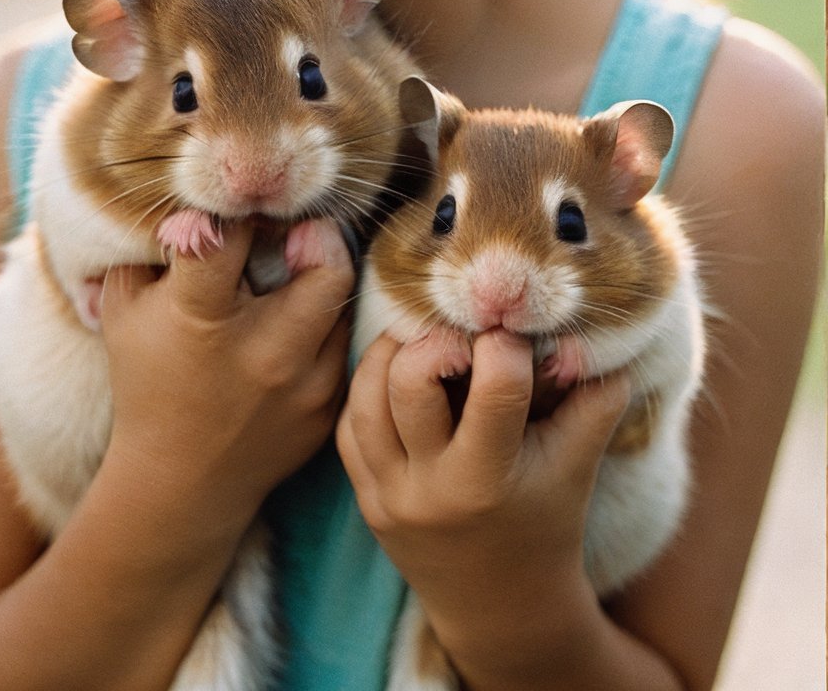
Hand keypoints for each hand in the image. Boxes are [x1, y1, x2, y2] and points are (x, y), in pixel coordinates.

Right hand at [98, 217, 354, 543]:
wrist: (179, 483)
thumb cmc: (148, 381)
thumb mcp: (126, 310)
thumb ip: (152, 248)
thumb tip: (190, 200)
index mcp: (200, 319)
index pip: (227, 236)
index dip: (231, 209)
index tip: (233, 209)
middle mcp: (261, 351)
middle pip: (326, 263)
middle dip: (315, 233)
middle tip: (296, 230)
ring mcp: (302, 384)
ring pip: (344, 299)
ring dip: (324, 276)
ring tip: (301, 271)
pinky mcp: (327, 407)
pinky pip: (345, 343)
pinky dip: (325, 322)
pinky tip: (299, 321)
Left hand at [337, 326, 628, 653]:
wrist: (502, 609)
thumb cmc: (547, 523)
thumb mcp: (577, 466)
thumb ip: (595, 401)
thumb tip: (595, 340)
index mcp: (489, 479)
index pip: (494, 385)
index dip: (507, 345)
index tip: (512, 338)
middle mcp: (431, 488)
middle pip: (411, 380)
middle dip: (438, 340)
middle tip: (460, 335)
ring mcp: (389, 495)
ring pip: (365, 396)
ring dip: (391, 355)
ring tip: (423, 342)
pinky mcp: (366, 498)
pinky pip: (349, 426)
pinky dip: (368, 392)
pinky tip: (397, 380)